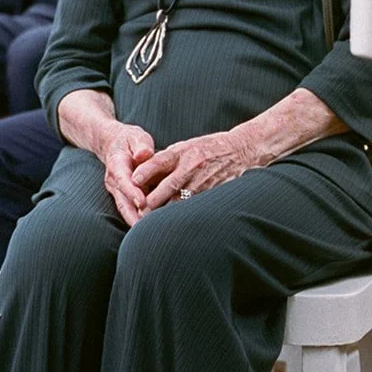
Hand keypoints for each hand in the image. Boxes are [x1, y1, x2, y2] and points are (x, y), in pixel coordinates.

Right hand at [97, 121, 155, 225]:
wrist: (114, 144)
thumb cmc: (129, 140)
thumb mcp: (136, 137)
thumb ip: (141, 145)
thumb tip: (144, 154)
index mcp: (117, 164)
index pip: (123, 179)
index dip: (132, 191)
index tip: (142, 202)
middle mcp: (113, 180)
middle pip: (122, 201)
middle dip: (133, 216)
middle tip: (146, 229)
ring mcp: (116, 191)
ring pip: (124, 209)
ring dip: (135, 221)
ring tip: (148, 235)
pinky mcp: (122, 197)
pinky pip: (129, 210)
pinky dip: (137, 219)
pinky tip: (149, 229)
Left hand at [132, 129, 257, 213]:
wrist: (238, 150)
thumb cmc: (205, 148)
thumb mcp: (185, 147)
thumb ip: (166, 160)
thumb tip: (142, 173)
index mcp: (182, 152)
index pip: (160, 160)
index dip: (146, 170)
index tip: (133, 180)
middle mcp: (191, 166)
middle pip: (168, 185)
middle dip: (152, 200)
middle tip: (138, 211)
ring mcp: (202, 181)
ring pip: (180, 200)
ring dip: (165, 212)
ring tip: (151, 224)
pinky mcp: (212, 192)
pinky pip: (194, 206)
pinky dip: (182, 215)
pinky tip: (174, 224)